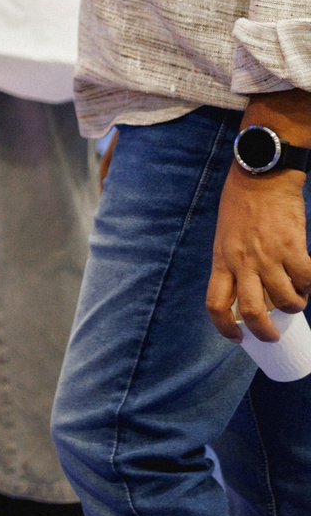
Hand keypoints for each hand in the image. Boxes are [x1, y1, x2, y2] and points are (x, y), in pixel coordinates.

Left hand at [208, 163, 310, 341]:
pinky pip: (307, 279)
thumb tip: (253, 293)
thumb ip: (235, 263)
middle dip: (265, 332)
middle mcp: (243, 261)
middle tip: (274, 335)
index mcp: (221, 259)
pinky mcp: (293, 247)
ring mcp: (269, 256)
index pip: (214, 303)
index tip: (237, 338)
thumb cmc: (240, 206)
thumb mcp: (226, 237)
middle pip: (252, 311)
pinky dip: (310, 285)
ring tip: (296, 299)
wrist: (260, 177)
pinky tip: (307, 280)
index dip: (223, 327)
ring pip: (286, 300)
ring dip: (295, 306)